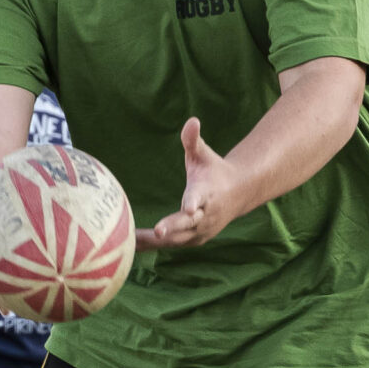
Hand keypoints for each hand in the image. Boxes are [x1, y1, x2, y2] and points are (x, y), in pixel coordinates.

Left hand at [136, 117, 249, 249]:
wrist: (238, 194)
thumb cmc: (214, 171)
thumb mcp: (204, 155)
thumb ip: (193, 140)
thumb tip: (192, 121)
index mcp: (207, 193)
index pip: (200, 198)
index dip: (193, 203)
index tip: (188, 209)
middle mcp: (205, 215)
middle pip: (187, 224)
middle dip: (172, 228)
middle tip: (157, 232)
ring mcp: (201, 231)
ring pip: (177, 239)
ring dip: (155, 241)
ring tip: (130, 241)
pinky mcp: (194, 240)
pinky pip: (172, 244)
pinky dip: (153, 246)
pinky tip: (130, 246)